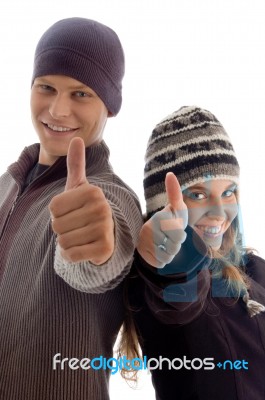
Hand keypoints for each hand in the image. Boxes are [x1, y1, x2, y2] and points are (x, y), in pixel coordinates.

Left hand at [49, 137, 113, 263]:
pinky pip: (71, 255)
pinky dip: (72, 255)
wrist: (106, 235)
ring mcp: (105, 229)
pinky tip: (83, 249)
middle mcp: (102, 208)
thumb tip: (76, 138)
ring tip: (81, 236)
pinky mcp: (104, 249)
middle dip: (62, 229)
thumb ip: (76, 165)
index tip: (72, 211)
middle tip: (77, 226)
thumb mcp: (80, 187)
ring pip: (63, 241)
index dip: (57, 213)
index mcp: (93, 191)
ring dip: (67, 242)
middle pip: (57, 225)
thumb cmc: (86, 209)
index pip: (53, 207)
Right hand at [137, 172, 187, 267]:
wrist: (154, 237)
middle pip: (175, 245)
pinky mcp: (143, 255)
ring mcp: (144, 242)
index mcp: (158, 217)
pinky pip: (161, 263)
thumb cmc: (170, 220)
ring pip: (168, 255)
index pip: (179, 233)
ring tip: (164, 244)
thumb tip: (170, 173)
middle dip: (176, 244)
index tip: (174, 228)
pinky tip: (158, 251)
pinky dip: (163, 260)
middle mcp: (149, 229)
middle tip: (170, 238)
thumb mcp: (176, 208)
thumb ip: (174, 193)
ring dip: (170, 252)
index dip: (180, 234)